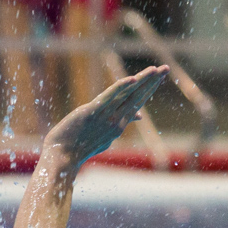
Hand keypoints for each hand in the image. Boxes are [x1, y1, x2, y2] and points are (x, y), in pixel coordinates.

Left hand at [41, 64, 168, 174]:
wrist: (61, 159)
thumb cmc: (79, 147)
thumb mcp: (105, 137)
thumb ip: (121, 123)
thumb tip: (139, 115)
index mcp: (118, 125)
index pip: (137, 102)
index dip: (149, 88)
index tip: (159, 76)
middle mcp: (115, 121)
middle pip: (137, 97)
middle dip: (152, 82)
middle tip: (166, 69)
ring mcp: (104, 117)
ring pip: (127, 96)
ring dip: (142, 81)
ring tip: (155, 70)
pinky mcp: (91, 113)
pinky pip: (108, 98)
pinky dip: (120, 88)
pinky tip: (132, 79)